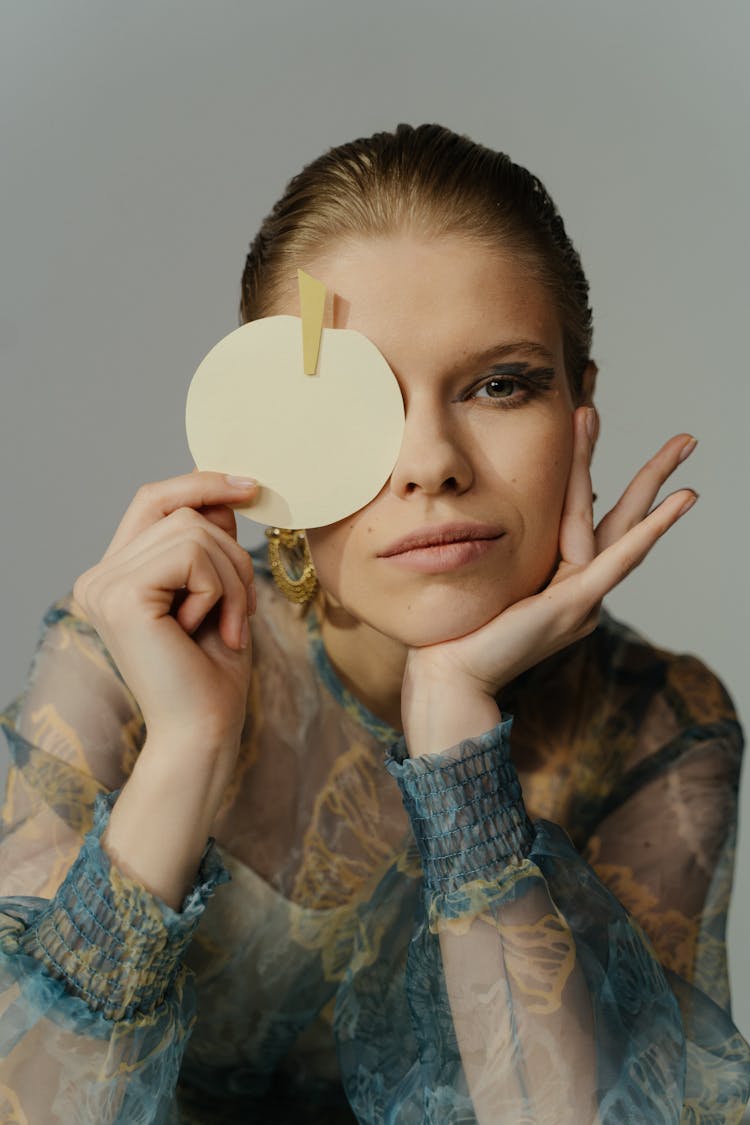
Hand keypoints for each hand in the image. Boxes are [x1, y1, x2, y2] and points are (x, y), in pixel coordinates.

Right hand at [72, 471, 258, 750]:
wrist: (205, 732)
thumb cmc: (213, 672)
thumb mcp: (220, 592)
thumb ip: (211, 543)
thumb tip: (221, 491)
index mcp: (116, 575)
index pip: (153, 500)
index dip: (200, 483)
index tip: (250, 487)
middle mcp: (99, 577)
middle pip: (180, 511)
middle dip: (231, 552)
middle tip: (245, 609)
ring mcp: (103, 585)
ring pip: (192, 529)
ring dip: (232, 577)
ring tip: (231, 625)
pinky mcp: (121, 596)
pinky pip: (192, 554)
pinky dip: (221, 589)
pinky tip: (212, 629)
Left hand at [403, 409, 696, 735]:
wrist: (449, 675)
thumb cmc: (457, 630)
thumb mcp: (487, 576)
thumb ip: (504, 550)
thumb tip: (495, 512)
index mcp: (563, 583)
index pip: (586, 515)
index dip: (592, 469)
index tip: (590, 426)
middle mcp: (582, 589)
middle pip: (624, 518)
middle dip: (654, 476)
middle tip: (685, 439)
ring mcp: (583, 598)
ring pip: (619, 525)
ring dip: (651, 481)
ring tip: (682, 445)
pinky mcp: (574, 604)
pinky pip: (618, 559)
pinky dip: (650, 530)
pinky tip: (677, 503)